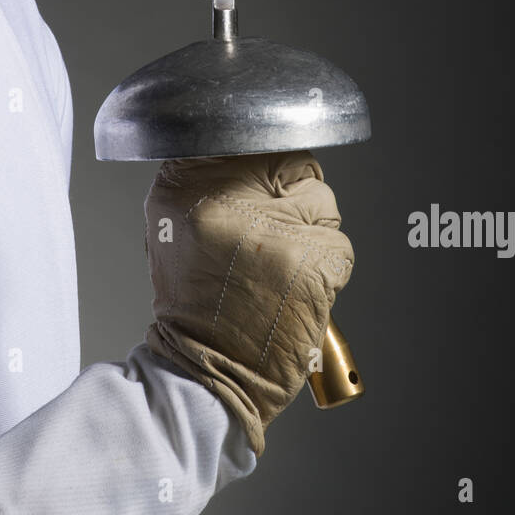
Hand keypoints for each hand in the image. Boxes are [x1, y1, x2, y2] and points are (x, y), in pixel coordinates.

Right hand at [143, 151, 354, 457]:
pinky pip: (340, 246)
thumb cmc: (193, 305)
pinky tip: (297, 290)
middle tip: (267, 244)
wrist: (201, 373)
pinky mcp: (310, 262)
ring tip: (278, 270)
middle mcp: (227, 199)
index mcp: (185, 182)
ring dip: (312, 235)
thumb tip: (257, 154)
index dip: (264, 171)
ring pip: (322, 204)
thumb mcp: (173, 229)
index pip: (252, 141)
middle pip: (293, 166)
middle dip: (292, 200)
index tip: (259, 198)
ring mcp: (272, 230)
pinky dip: (328, 270)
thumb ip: (208, 183)